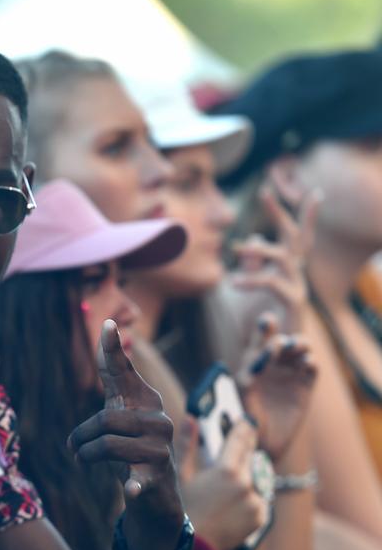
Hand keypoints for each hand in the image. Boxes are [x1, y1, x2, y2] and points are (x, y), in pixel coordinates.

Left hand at [69, 321, 182, 549]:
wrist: (156, 493)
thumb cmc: (132, 445)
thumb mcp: (121, 409)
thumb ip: (115, 374)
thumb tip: (108, 324)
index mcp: (146, 401)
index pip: (124, 371)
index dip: (112, 350)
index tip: (106, 323)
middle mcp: (159, 420)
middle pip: (105, 418)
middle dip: (82, 436)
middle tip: (74, 447)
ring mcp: (160, 449)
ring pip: (107, 445)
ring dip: (86, 455)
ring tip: (83, 459)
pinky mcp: (155, 476)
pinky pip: (139, 478)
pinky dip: (133, 484)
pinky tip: (130, 489)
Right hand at [179, 417, 269, 549]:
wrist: (193, 545)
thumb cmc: (182, 508)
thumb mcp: (181, 475)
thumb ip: (188, 444)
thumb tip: (191, 418)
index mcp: (226, 471)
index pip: (240, 441)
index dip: (243, 429)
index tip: (246, 422)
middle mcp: (246, 485)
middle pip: (250, 459)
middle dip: (245, 452)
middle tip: (240, 444)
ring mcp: (256, 502)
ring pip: (254, 481)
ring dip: (245, 479)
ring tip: (228, 487)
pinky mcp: (261, 517)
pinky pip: (258, 500)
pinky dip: (249, 499)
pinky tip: (232, 505)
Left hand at [228, 182, 319, 333]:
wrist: (270, 357)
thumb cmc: (259, 323)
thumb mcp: (247, 288)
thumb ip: (251, 264)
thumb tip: (251, 237)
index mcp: (287, 269)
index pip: (299, 237)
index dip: (307, 215)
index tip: (317, 191)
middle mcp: (296, 275)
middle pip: (294, 237)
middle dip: (280, 213)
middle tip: (265, 192)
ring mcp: (298, 288)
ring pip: (284, 258)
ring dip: (260, 250)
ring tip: (237, 250)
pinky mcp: (293, 304)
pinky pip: (274, 284)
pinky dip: (253, 280)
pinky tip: (232, 283)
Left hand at [237, 315, 317, 460]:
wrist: (263, 442)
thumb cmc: (246, 417)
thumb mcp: (243, 394)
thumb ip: (250, 375)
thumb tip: (261, 356)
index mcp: (254, 363)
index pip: (261, 340)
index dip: (265, 327)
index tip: (267, 320)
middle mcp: (273, 365)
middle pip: (284, 342)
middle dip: (286, 338)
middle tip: (283, 344)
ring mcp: (290, 374)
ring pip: (301, 351)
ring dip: (301, 345)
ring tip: (298, 348)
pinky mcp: (305, 387)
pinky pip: (311, 370)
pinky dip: (311, 363)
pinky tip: (308, 364)